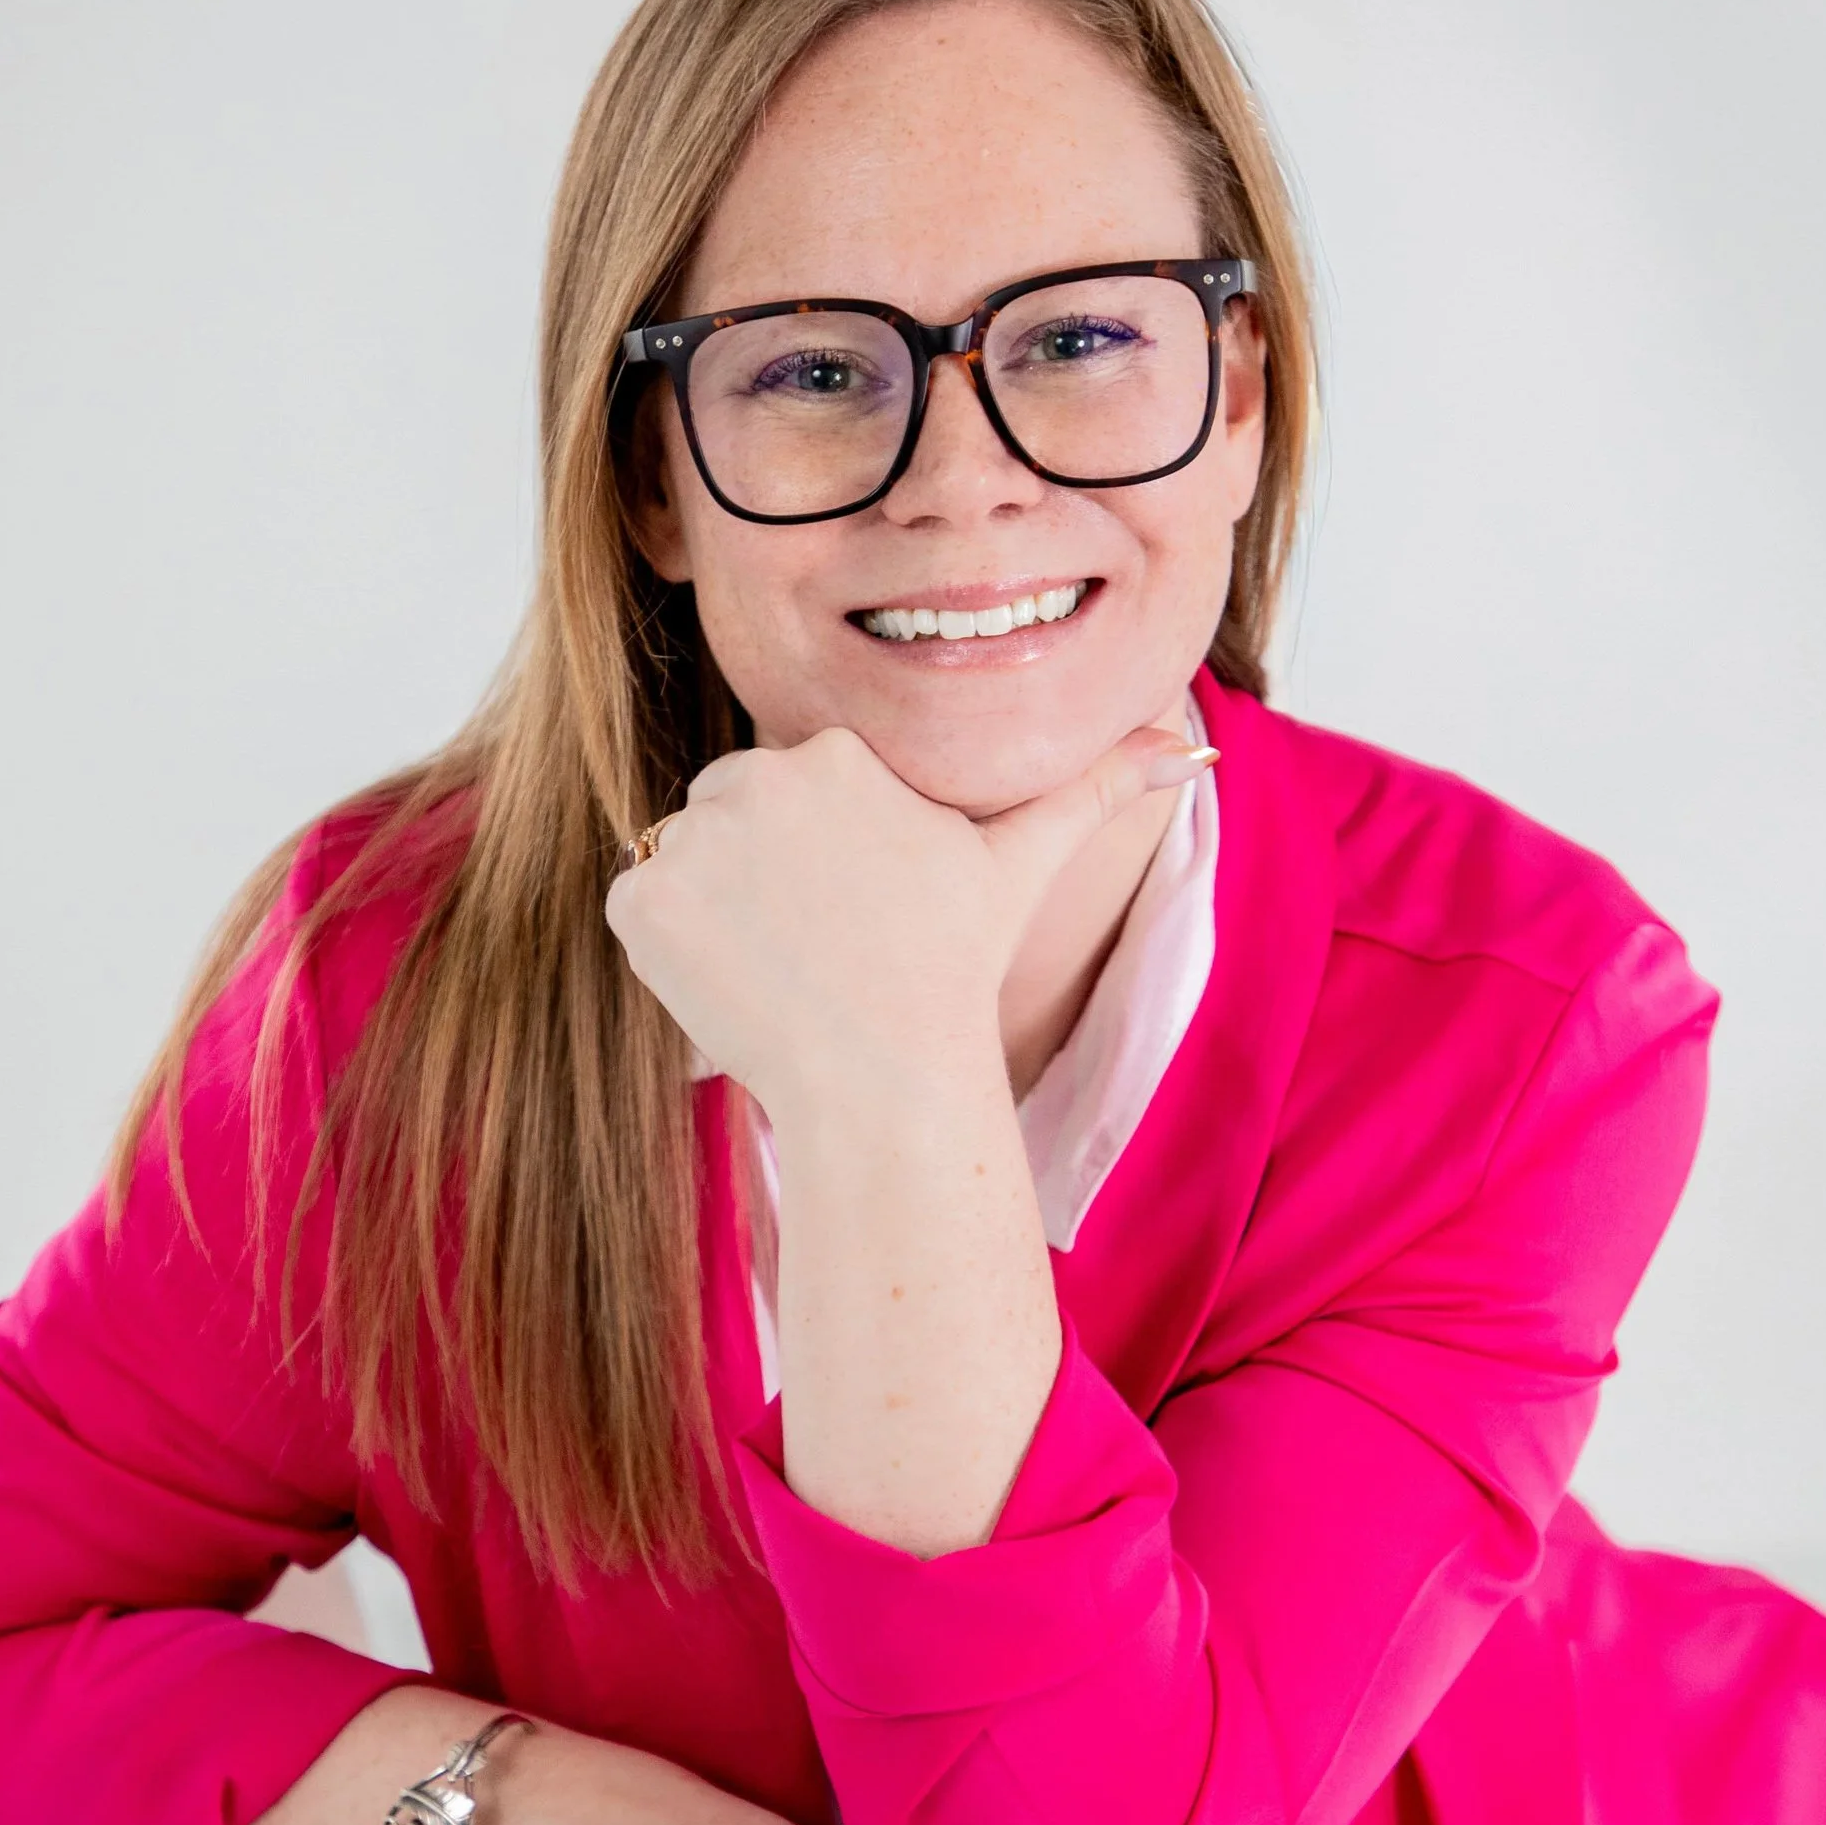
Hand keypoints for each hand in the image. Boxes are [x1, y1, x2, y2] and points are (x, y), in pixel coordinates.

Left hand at [603, 717, 1209, 1123]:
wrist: (882, 1076)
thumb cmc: (953, 971)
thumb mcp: (1020, 866)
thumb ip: (1092, 790)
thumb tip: (1186, 747)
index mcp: (832, 753)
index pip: (796, 787)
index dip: (822, 856)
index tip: (854, 911)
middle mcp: (751, 777)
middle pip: (732, 815)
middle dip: (762, 874)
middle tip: (819, 945)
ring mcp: (687, 841)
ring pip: (686, 862)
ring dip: (716, 910)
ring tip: (781, 964)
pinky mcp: (640, 903)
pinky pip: (639, 911)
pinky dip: (671, 950)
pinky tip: (736, 981)